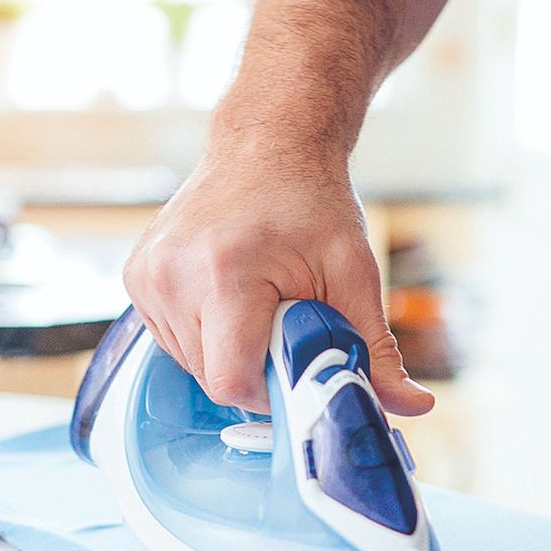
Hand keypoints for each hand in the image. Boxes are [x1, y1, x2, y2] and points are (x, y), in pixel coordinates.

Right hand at [122, 148, 432, 416]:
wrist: (267, 143)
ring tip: (258, 302)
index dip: (270, 394)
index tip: (296, 366)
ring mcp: (147, 275)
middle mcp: (173, 276)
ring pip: (189, 364)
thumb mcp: (355, 273)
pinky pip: (172, 339)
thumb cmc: (312, 203)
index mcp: (224, 275)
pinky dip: (205, 334)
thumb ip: (376, 348)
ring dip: (229, 352)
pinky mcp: (137, 276)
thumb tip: (413, 406)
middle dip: (255, 368)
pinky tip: (229, 296)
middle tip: (285, 325)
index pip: (230, 383)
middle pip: (211, 378)